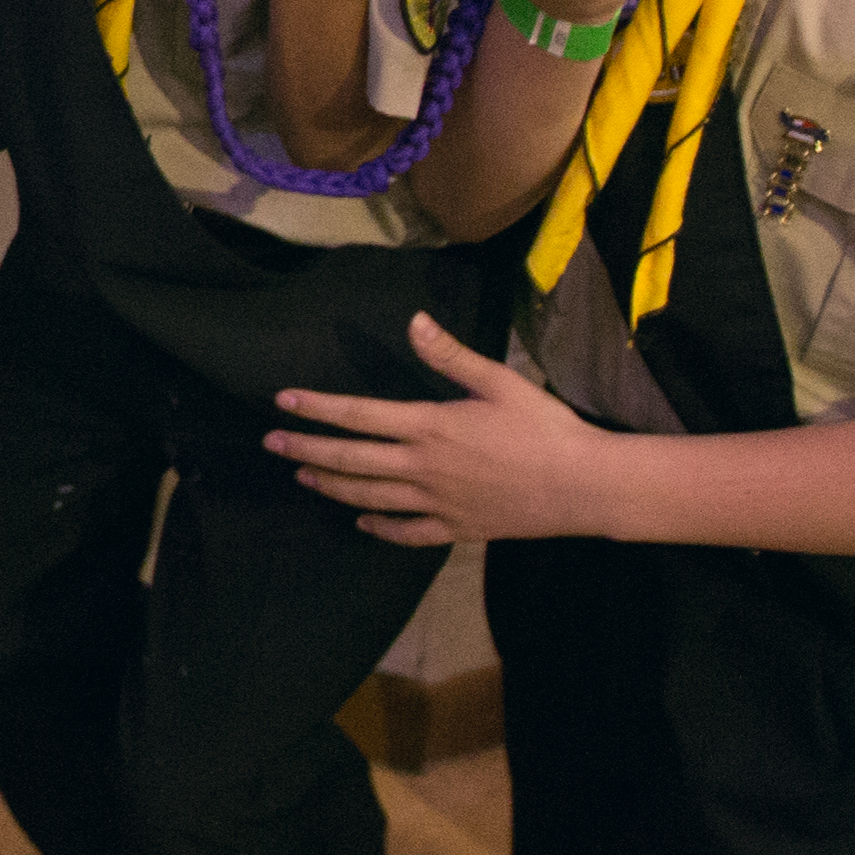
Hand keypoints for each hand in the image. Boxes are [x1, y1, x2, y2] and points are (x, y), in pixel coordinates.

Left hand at [263, 315, 622, 546]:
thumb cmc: (544, 427)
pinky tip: (362, 522)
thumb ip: (451, 355)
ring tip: (304, 476)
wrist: (583, 486)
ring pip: (369, 498)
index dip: (318, 408)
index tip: (283, 402)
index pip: (359, 415)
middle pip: (351, 459)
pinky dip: (380, 528)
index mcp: (430, 427)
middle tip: (272, 444)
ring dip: (332, 486)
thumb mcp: (499, 381)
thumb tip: (414, 321)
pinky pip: (407, 533)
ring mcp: (437, 504)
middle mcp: (423, 468)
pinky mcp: (457, 529)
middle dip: (307, 449)